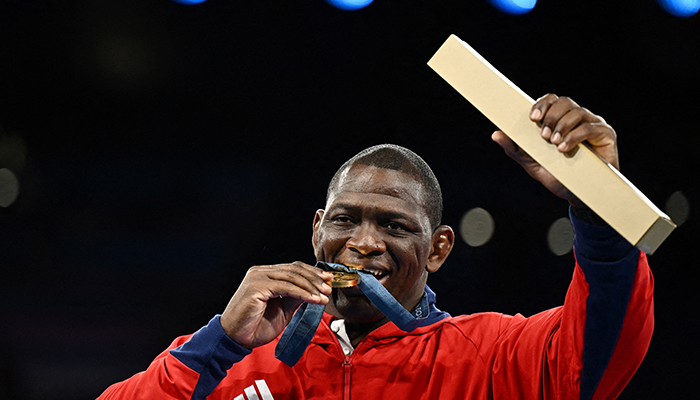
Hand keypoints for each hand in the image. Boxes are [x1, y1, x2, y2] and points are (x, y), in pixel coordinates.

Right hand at [220, 262, 332, 348]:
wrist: (236, 339)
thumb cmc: (255, 326)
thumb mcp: (282, 310)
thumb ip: (295, 298)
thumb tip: (314, 291)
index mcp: (264, 275)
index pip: (292, 268)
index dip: (312, 273)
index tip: (327, 280)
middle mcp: (260, 272)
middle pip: (294, 269)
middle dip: (315, 278)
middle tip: (329, 287)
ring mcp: (257, 277)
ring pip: (292, 277)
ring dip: (311, 286)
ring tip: (324, 296)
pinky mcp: (256, 287)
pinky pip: (286, 287)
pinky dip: (303, 293)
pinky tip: (314, 300)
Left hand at [491, 94, 617, 206]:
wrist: (579, 196)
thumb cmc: (558, 177)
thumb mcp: (532, 163)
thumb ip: (515, 149)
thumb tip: (496, 134)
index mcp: (560, 120)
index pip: (551, 100)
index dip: (541, 104)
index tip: (532, 117)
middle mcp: (577, 118)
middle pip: (564, 102)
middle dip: (551, 117)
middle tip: (543, 136)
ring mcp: (592, 124)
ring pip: (577, 112)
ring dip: (562, 126)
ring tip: (554, 144)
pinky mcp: (605, 134)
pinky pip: (590, 127)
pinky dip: (574, 136)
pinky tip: (564, 148)